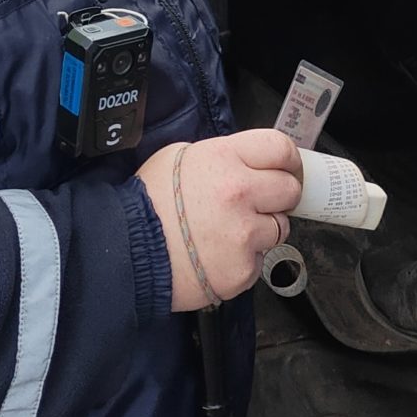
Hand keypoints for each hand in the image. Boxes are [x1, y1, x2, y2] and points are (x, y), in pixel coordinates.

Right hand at [134, 130, 302, 310]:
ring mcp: (244, 234)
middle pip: (290, 189)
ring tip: (229, 232)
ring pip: (279, 228)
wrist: (126, 252)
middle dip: (279, 196)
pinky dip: (244, 259)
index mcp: (225, 159)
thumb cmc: (147, 204)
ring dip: (262, 230)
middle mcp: (239, 193)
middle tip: (259, 203)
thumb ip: (219, 156)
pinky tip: (218, 255)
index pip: (280, 148)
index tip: (288, 169)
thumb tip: (244, 162)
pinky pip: (259, 260)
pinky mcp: (243, 268)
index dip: (289, 160)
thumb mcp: (177, 158)